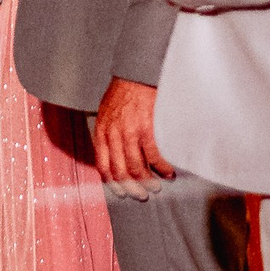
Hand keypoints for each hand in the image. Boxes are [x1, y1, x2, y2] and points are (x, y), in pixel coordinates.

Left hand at [93, 76, 173, 192]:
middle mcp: (112, 135)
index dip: (112, 183)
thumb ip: (107, 134)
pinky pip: (153, 155)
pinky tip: (168, 172)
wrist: (135, 75)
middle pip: (119, 171)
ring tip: (156, 186)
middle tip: (141, 195)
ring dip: (147, 181)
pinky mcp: (146, 129)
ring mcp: (129, 133)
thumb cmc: (122, 94)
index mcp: (101, 132)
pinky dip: (161, 167)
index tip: (121, 192)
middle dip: (131, 188)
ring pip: (136, 167)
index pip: (102, 165)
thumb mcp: (105, 114)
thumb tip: (113, 155)